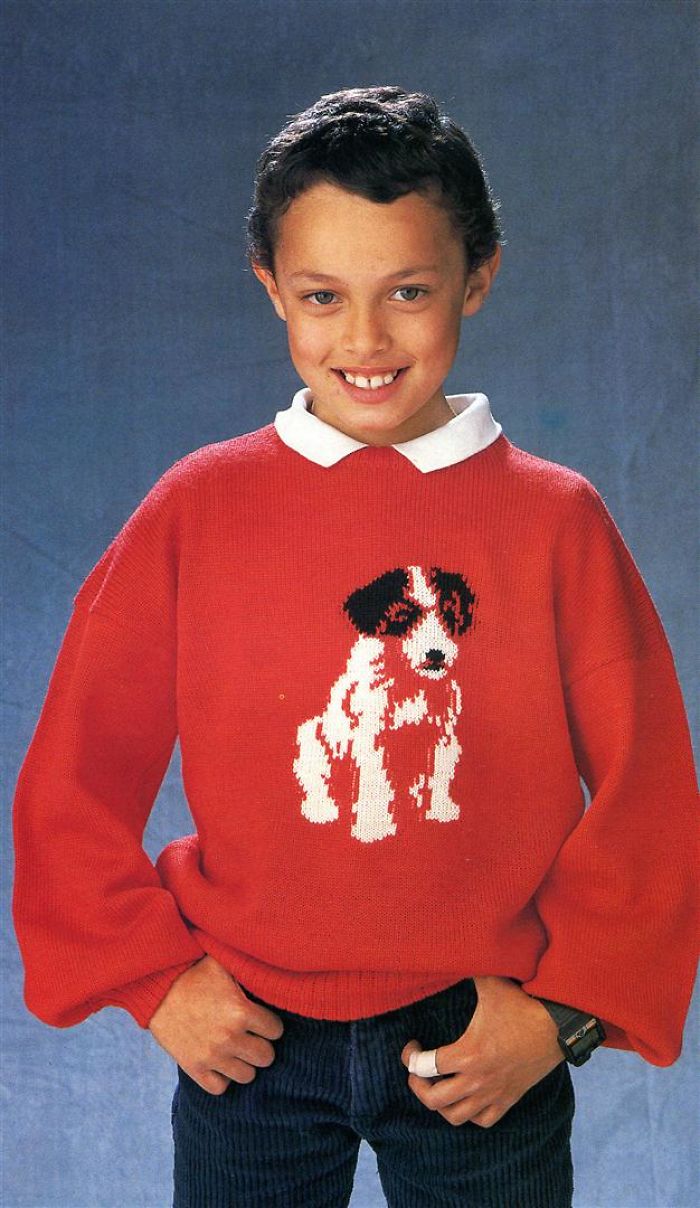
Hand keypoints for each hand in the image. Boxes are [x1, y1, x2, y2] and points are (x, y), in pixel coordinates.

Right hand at [148, 955, 284, 1094]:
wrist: (157, 989)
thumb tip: (269, 959)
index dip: (271, 1024)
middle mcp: (229, 1037)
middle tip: (252, 1037)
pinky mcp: (193, 1068)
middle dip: (262, 1045)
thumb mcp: (223, 964)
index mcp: (241, 1011)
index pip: (276, 1030)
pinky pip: (220, 1088)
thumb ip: (248, 967)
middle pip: (266, 1057)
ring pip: (247, 1076)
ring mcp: (211, 1056)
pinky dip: (223, 1078)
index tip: (262, 1020)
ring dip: (244, 1063)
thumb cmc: (194, 973)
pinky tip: (220, 1062)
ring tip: (237, 1049)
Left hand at [400, 976, 562, 1128]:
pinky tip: (466, 1096)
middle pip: (434, 1100)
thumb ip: (466, 968)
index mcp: (468, 1053)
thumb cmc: (522, 1004)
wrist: (559, 1026)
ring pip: (456, 1116)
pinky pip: (484, 1120)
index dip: (410, 1056)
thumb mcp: (490, 983)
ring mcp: (494, 1092)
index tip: (411, 1045)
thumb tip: (452, 950)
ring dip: (441, 1105)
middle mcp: (478, 1079)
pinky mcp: (509, 1098)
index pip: (425, 1066)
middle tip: (416, 1073)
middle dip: (418, 1087)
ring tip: (437, 1087)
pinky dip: (470, 1114)